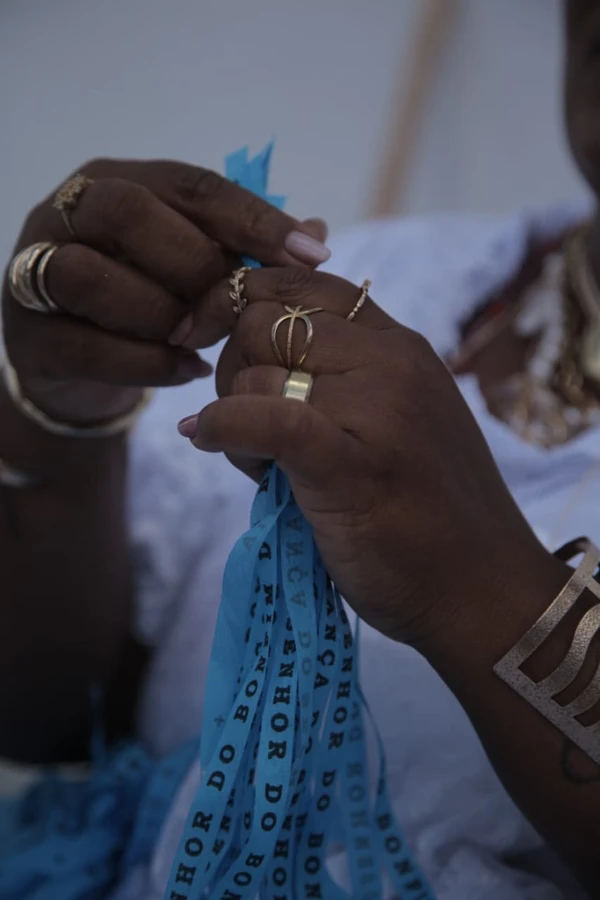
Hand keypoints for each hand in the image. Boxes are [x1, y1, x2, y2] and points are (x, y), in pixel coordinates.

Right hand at [2, 158, 328, 424]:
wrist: (77, 362)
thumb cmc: (147, 299)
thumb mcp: (196, 266)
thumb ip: (246, 249)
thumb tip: (316, 236)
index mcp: (120, 181)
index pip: (191, 184)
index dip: (254, 219)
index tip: (311, 255)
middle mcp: (69, 213)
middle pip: (129, 213)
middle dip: (194, 264)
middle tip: (233, 306)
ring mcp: (37, 272)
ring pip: (91, 276)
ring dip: (161, 314)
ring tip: (201, 342)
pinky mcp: (30, 336)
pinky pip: (85, 345)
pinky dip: (146, 364)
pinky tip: (186, 372)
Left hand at [176, 267, 551, 647]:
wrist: (481, 590)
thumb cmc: (429, 510)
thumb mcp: (395, 419)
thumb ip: (343, 376)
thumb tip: (258, 342)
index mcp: (400, 345)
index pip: (300, 283)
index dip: (242, 301)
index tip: (211, 337)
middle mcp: (391, 361)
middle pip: (264, 319)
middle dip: (231, 365)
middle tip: (241, 420)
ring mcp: (376, 409)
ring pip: (255, 372)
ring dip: (231, 412)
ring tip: (257, 461)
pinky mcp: (351, 466)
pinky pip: (265, 418)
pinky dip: (223, 426)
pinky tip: (208, 438)